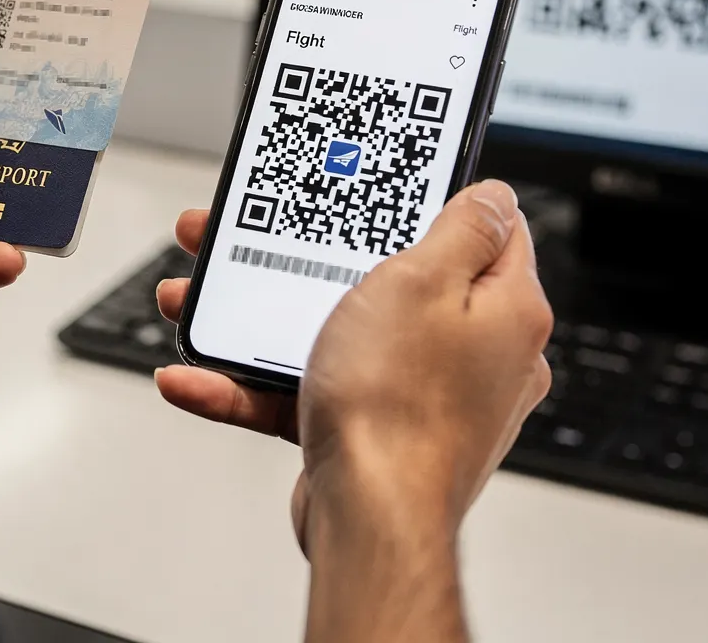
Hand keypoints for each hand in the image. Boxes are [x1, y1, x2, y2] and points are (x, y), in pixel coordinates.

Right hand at [153, 182, 551, 553]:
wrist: (370, 523)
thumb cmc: (402, 410)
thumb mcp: (425, 280)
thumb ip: (465, 228)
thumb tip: (497, 197)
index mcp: (505, 309)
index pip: (486, 230)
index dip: (434, 199)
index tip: (386, 185)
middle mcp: (476, 355)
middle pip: (392, 278)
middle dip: (313, 256)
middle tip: (265, 240)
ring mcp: (426, 397)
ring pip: (338, 334)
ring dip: (262, 317)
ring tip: (203, 298)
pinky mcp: (378, 433)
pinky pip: (311, 391)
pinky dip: (254, 383)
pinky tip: (201, 377)